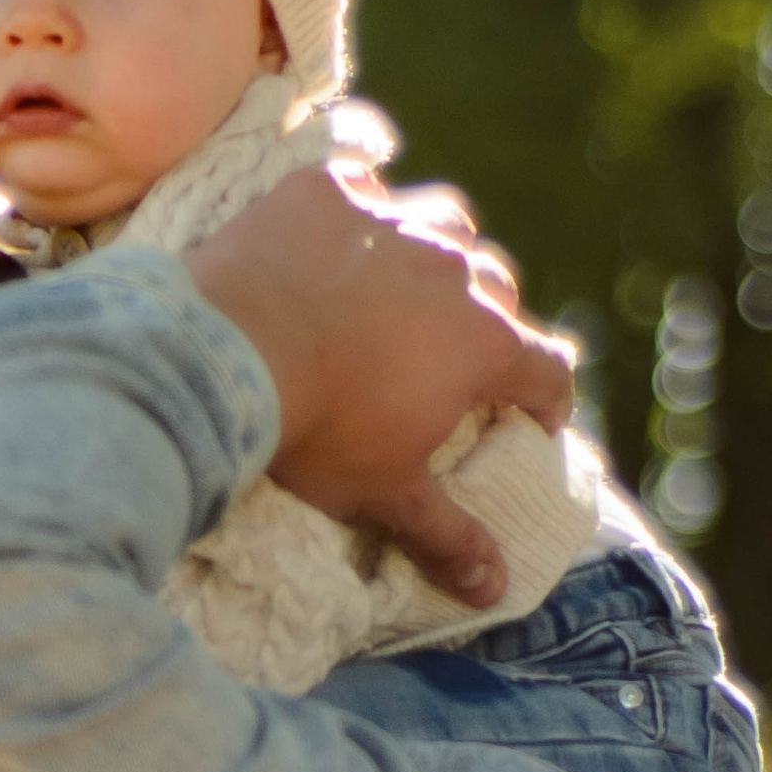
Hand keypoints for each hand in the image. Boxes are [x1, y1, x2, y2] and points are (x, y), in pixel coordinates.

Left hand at [185, 165, 574, 611]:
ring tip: (417, 277)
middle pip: (501, 287)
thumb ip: (445, 536)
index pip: (546, 369)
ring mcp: (394, 219)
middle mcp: (455, 268)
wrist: (223, 352)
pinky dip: (362, 207)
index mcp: (482, 343)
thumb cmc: (314, 431)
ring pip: (448, 222)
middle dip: (493, 319)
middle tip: (461, 352)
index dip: (548, 399)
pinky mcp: (330, 190)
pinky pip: (365, 183)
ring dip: (444, 250)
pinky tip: (341, 226)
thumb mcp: (381, 494)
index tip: (536, 420)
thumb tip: (496, 588)